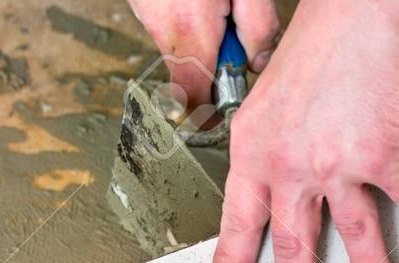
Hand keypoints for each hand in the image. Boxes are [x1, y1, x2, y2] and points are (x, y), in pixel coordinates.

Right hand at [128, 0, 278, 111]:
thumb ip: (259, 27)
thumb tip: (256, 63)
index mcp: (190, 27)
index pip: (193, 96)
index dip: (206, 114)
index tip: (219, 116)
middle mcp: (161, 23)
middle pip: (186, 73)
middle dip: (209, 66)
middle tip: (228, 36)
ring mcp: (145, 11)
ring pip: (175, 47)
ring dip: (196, 40)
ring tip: (211, 7)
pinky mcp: (139, 0)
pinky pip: (164, 24)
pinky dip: (181, 19)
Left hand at [209, 0, 398, 262]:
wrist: (359, 18)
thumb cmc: (318, 50)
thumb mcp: (268, 100)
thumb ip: (271, 146)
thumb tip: (278, 180)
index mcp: (255, 152)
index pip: (238, 220)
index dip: (232, 262)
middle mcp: (291, 166)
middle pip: (293, 243)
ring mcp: (337, 166)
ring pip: (355, 234)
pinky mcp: (382, 157)